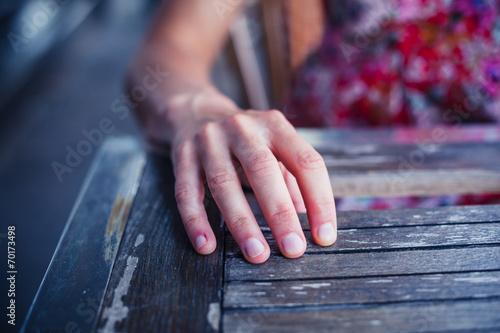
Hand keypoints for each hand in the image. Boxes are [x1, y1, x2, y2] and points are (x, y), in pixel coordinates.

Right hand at [169, 88, 336, 263]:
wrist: (197, 113)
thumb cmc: (247, 139)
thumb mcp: (275, 145)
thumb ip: (294, 180)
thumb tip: (313, 225)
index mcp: (274, 125)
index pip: (305, 161)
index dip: (319, 199)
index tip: (323, 236)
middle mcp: (242, 129)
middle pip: (263, 170)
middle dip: (280, 213)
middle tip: (293, 249)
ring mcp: (209, 141)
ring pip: (223, 184)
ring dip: (241, 223)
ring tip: (256, 254)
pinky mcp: (183, 156)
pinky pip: (186, 192)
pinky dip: (196, 221)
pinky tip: (206, 246)